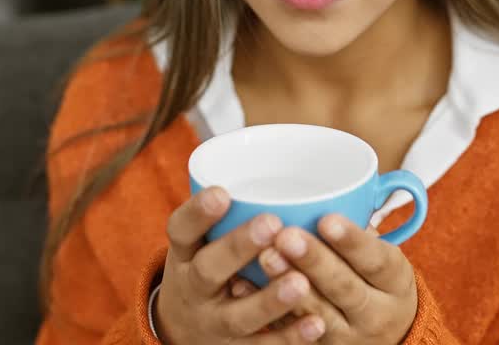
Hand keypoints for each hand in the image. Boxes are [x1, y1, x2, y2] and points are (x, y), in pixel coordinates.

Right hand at [154, 186, 330, 342]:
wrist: (183, 330)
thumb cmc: (209, 266)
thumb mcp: (204, 241)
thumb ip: (234, 212)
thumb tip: (298, 169)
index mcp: (186, 254)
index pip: (180, 230)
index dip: (198, 212)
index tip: (222, 193)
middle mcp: (194, 288)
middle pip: (209, 270)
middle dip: (238, 247)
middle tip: (270, 224)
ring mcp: (213, 322)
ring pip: (238, 315)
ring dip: (269, 299)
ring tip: (299, 280)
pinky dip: (290, 337)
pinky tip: (317, 323)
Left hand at [243, 214, 417, 343]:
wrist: (387, 334)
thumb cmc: (375, 279)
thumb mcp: (382, 256)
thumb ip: (360, 228)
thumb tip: (335, 187)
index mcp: (395, 281)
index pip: (377, 260)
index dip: (352, 241)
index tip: (327, 219)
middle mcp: (376, 313)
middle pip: (344, 287)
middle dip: (314, 261)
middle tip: (285, 234)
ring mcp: (348, 337)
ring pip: (317, 313)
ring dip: (287, 284)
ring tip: (264, 256)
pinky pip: (290, 332)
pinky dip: (267, 309)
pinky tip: (244, 287)